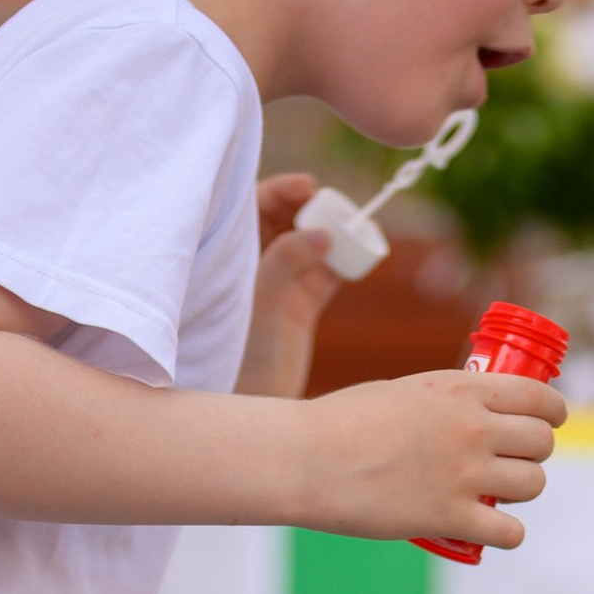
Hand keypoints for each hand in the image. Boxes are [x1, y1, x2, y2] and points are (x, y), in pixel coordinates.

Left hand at [236, 173, 342, 400]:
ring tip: (360, 225)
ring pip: (309, 243)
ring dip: (334, 232)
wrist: (253, 407)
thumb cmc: (242, 354)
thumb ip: (286, 260)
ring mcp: (278, 284)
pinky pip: (327, 271)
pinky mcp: (300, 305)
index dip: (281, 191)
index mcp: (228, 255)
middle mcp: (251, 265)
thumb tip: (322, 233)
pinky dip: (346, 258)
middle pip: (284, 219)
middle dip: (311, 208)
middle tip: (335, 207)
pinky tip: (366, 249)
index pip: (253, 207)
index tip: (309, 186)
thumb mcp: (261, 301)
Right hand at [294, 366, 564, 554]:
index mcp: (463, 389)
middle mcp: (473, 428)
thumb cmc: (342, 423)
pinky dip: (506, 534)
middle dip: (533, 454)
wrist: (308, 459)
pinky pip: (510, 532)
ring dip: (521, 492)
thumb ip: (444, 402)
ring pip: (532, 485)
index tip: (548, 422)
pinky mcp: (450, 517)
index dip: (552, 413)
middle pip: (541, 444)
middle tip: (512, 462)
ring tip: (499, 496)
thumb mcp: (404, 392)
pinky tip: (492, 530)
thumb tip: (464, 416)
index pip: (539, 398)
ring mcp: (465, 474)